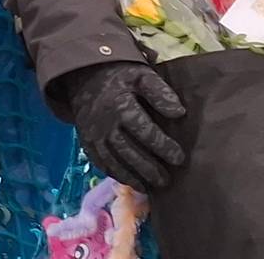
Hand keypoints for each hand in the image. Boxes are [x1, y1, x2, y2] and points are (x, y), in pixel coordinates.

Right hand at [63, 61, 185, 191]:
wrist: (83, 77)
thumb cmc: (119, 77)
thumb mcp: (141, 76)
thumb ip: (160, 92)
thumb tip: (179, 113)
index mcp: (120, 106)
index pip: (145, 131)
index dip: (163, 147)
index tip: (179, 158)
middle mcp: (105, 125)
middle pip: (129, 151)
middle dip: (149, 169)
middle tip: (166, 180)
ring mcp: (93, 136)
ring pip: (114, 161)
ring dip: (133, 176)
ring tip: (151, 187)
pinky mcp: (87, 143)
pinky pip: (101, 163)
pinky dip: (117, 175)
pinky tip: (132, 182)